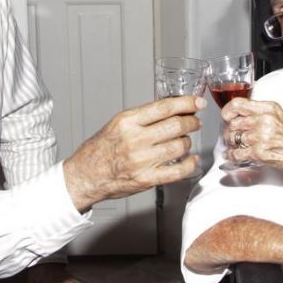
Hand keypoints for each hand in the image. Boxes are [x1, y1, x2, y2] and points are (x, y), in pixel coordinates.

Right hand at [63, 95, 205, 210]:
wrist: (86, 175)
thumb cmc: (100, 150)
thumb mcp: (117, 124)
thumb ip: (143, 117)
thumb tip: (172, 108)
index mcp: (127, 122)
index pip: (164, 107)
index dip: (186, 103)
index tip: (197, 103)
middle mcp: (135, 140)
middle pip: (176, 125)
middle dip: (191, 122)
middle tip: (194, 122)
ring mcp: (142, 160)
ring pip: (180, 146)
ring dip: (188, 142)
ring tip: (185, 141)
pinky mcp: (146, 179)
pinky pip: (178, 171)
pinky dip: (189, 164)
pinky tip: (191, 160)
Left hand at [221, 98, 282, 179]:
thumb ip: (263, 115)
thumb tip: (244, 118)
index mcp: (269, 108)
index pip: (238, 104)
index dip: (228, 111)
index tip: (226, 117)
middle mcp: (264, 120)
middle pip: (233, 123)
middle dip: (229, 131)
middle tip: (231, 137)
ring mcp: (262, 136)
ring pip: (233, 138)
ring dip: (231, 145)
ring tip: (235, 147)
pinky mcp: (260, 153)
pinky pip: (237, 153)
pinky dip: (233, 157)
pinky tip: (234, 157)